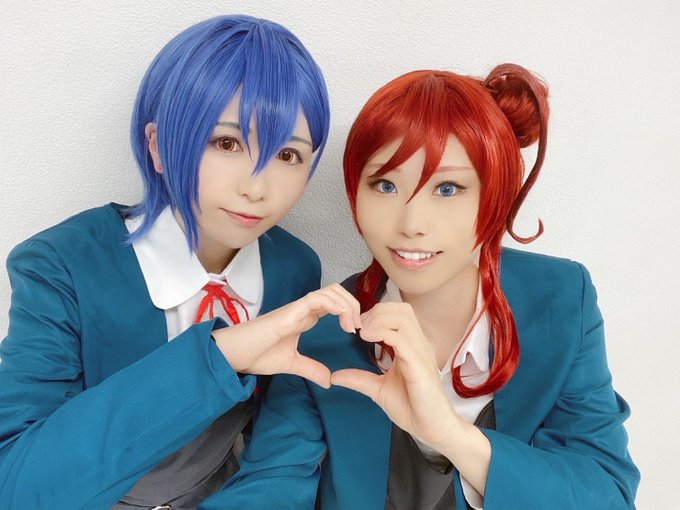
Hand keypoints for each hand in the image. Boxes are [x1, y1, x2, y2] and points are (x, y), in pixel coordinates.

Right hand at [213, 284, 360, 388]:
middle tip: (358, 327)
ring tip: (351, 325)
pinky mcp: (290, 311)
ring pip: (330, 291)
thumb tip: (329, 380)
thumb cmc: (257, 355)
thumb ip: (311, 369)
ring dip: (346, 304)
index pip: (334, 303)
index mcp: (305, 318)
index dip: (349, 311)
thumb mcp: (292, 364)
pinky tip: (341, 317)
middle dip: (353, 304)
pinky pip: (316, 298)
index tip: (356, 330)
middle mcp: (304, 309)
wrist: (236, 355)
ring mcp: (297, 308)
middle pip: (336, 291)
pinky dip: (333, 304)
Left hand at [331, 302, 458, 446]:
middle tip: (358, 327)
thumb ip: (359, 379)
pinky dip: (383, 332)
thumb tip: (335, 376)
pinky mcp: (419, 365)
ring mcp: (421, 353)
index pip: (398, 313)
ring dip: (378, 319)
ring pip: (403, 318)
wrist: (433, 429)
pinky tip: (368, 338)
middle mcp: (419, 345)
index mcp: (412, 346)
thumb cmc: (412, 409)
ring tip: (362, 332)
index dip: (376, 313)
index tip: (357, 327)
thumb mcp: (379, 389)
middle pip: (401, 309)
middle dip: (376, 311)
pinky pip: (402, 338)